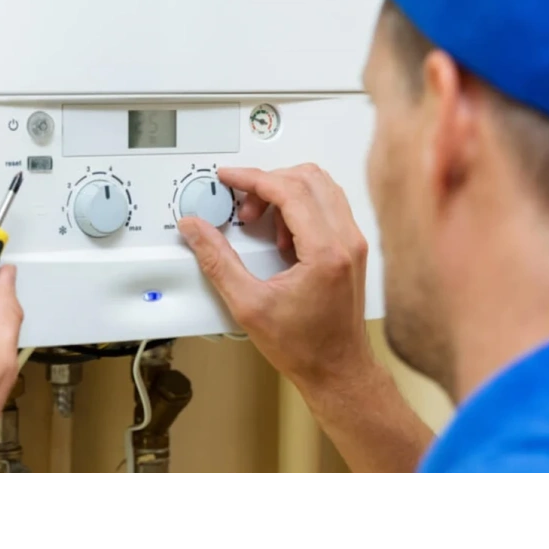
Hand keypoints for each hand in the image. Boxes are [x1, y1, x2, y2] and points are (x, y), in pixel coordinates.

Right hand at [177, 164, 372, 392]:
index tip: (229, 177)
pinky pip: (327, 205)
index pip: (289, 189)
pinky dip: (299, 207)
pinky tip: (280, 236)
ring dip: (284, 193)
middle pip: (308, 178)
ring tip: (260, 222)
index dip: (252, 177)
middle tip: (242, 207)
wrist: (337, 371)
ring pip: (321, 187)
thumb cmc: (305, 347)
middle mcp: (347, 241)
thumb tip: (196, 229)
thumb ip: (217, 261)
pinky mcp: (351, 249)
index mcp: (326, 252)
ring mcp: (353, 243)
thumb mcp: (248, 305)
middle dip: (267, 183)